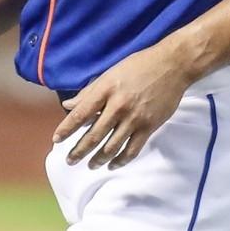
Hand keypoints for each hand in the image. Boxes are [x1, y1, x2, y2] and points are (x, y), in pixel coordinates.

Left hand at [50, 44, 196, 169]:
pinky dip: (121, 160)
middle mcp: (118, 105)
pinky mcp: (149, 126)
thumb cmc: (139, 66)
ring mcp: (134, 118)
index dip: (66, 129)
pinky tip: (113, 164)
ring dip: (98, 159)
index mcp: (106, 89)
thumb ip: (89, 92)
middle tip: (70, 161)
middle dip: (79, 151)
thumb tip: (68, 106)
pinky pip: (132, 149)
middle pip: (94, 135)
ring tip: (90, 165)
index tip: (56, 140)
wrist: (172, 65)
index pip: (80, 114)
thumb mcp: (110, 73)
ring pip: (111, 146)